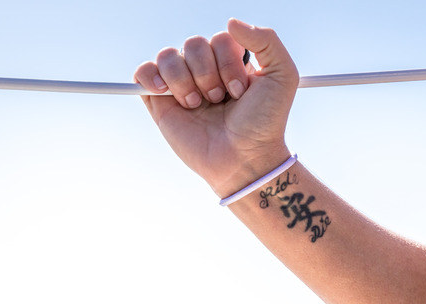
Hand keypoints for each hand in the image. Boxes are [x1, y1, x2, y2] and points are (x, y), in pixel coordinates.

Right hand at [134, 19, 298, 197]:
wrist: (245, 160)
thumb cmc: (265, 123)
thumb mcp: (283, 76)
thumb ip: (267, 40)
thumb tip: (230, 21)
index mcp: (231, 61)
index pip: (219, 38)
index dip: (228, 62)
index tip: (241, 91)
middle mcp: (205, 69)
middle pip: (193, 44)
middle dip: (208, 74)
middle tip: (221, 101)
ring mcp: (182, 85)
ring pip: (168, 56)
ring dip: (186, 81)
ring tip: (198, 106)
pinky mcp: (160, 102)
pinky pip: (143, 71)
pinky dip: (150, 76)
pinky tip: (166, 92)